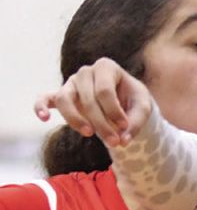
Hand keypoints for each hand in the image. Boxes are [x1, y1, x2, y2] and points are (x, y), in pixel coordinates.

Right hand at [35, 57, 152, 147]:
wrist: (124, 101)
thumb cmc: (133, 100)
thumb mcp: (143, 107)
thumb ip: (136, 121)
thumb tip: (124, 140)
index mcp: (106, 67)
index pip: (104, 91)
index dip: (114, 112)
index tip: (125, 128)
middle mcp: (86, 72)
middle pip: (87, 99)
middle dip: (101, 123)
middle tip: (114, 142)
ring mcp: (71, 83)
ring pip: (64, 99)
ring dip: (75, 119)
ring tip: (89, 134)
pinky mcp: (60, 96)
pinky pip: (45, 98)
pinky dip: (41, 107)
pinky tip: (44, 118)